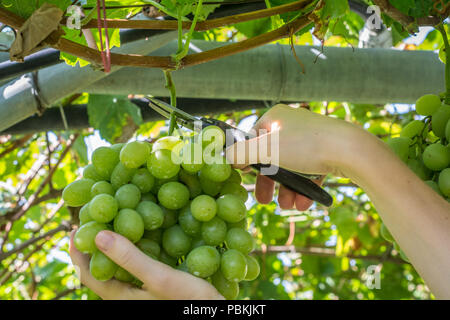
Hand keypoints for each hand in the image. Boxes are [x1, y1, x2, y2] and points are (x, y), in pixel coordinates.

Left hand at [69, 230, 223, 299]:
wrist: (215, 315)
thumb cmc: (188, 301)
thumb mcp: (159, 277)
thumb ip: (129, 258)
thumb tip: (98, 235)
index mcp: (118, 297)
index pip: (86, 272)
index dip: (77, 250)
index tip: (75, 227)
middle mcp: (125, 296)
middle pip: (100, 269)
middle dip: (95, 246)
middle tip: (96, 221)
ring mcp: (139, 293)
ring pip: (117, 268)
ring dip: (114, 247)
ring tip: (117, 224)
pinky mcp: (153, 289)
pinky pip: (134, 268)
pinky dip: (132, 251)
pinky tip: (145, 237)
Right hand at [226, 104, 357, 209]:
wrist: (352, 151)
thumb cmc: (306, 146)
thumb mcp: (266, 150)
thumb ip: (240, 154)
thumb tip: (224, 157)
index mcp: (276, 117)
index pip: (252, 139)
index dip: (247, 161)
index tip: (244, 178)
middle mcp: (292, 125)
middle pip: (271, 157)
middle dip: (268, 182)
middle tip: (263, 200)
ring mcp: (310, 138)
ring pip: (291, 168)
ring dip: (286, 190)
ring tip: (288, 206)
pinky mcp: (326, 152)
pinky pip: (308, 171)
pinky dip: (304, 187)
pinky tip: (303, 203)